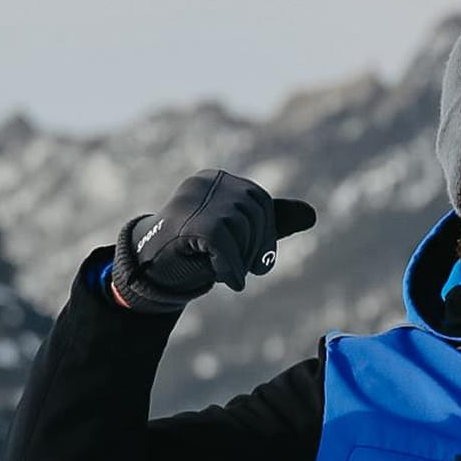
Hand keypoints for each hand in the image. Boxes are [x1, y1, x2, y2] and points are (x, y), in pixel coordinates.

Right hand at [111, 169, 315, 312]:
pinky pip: (223, 243)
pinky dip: (231, 267)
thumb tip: (311, 214)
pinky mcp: (185, 221)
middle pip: (252, 212)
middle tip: (247, 269)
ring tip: (228, 271)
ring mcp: (192, 200)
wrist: (149, 272)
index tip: (259, 258)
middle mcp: (204, 182)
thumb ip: (271, 223)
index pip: (259, 201)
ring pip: (239, 227)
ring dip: (241, 258)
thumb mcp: (239, 236)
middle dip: (257, 246)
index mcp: (217, 180)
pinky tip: (228, 280)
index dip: (265, 233)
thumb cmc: (196, 253)